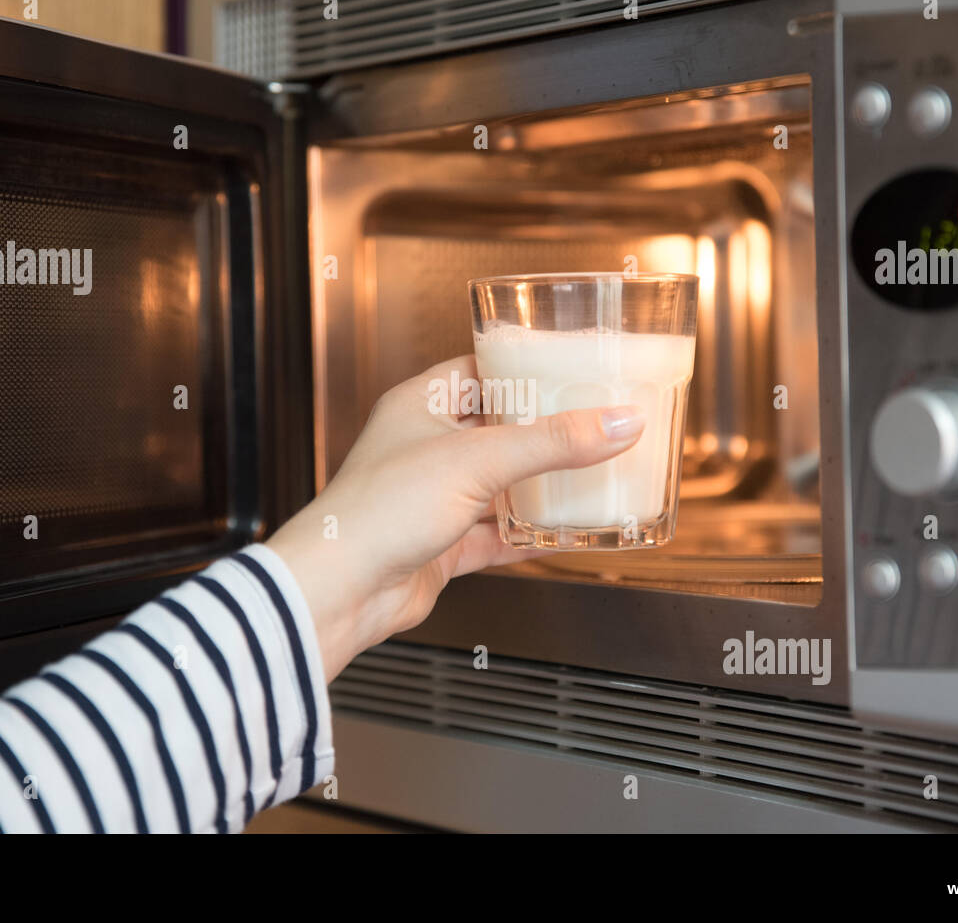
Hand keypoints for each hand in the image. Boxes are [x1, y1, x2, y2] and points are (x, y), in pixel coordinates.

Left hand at [266, 354, 645, 680]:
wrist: (340, 590)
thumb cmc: (377, 511)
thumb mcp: (478, 460)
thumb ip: (552, 442)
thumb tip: (616, 423)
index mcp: (420, 404)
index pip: (479, 369)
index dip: (523, 366)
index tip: (570, 367)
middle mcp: (423, 446)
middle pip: (495, 428)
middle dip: (541, 430)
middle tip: (590, 423)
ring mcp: (431, 497)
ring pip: (496, 484)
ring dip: (536, 485)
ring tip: (586, 475)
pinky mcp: (438, 544)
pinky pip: (492, 533)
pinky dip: (524, 534)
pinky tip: (557, 534)